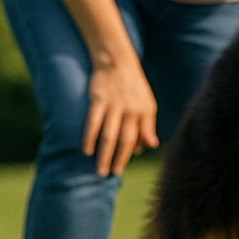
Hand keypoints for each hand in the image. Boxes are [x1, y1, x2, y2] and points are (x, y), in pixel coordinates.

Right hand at [83, 57, 158, 175]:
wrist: (118, 63)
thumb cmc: (134, 88)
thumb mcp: (147, 105)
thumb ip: (148, 126)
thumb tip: (151, 146)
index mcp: (144, 112)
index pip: (138, 138)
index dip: (129, 155)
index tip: (120, 170)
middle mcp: (130, 110)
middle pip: (124, 140)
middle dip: (117, 159)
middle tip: (109, 175)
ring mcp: (114, 105)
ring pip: (108, 134)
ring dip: (103, 154)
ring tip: (99, 170)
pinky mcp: (98, 100)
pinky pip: (93, 122)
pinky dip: (90, 137)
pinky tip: (87, 150)